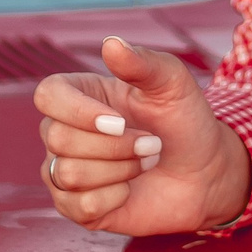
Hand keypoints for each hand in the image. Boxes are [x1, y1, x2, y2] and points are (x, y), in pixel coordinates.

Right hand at [33, 36, 250, 234]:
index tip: (119, 120)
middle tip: (152, 143)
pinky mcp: (78, 207)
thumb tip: (111, 43)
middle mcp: (64, 132)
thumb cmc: (183, 120)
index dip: (77, 110)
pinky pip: (79, 206)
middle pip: (58, 138)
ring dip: (119, 170)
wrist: (205, 171)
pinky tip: (131, 189)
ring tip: (146, 161)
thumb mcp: (171, 84)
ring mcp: (67, 171)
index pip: (47, 95)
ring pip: (66, 174)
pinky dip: (115, 198)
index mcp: (79, 94)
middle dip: (115, 145)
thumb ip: (142, 62)